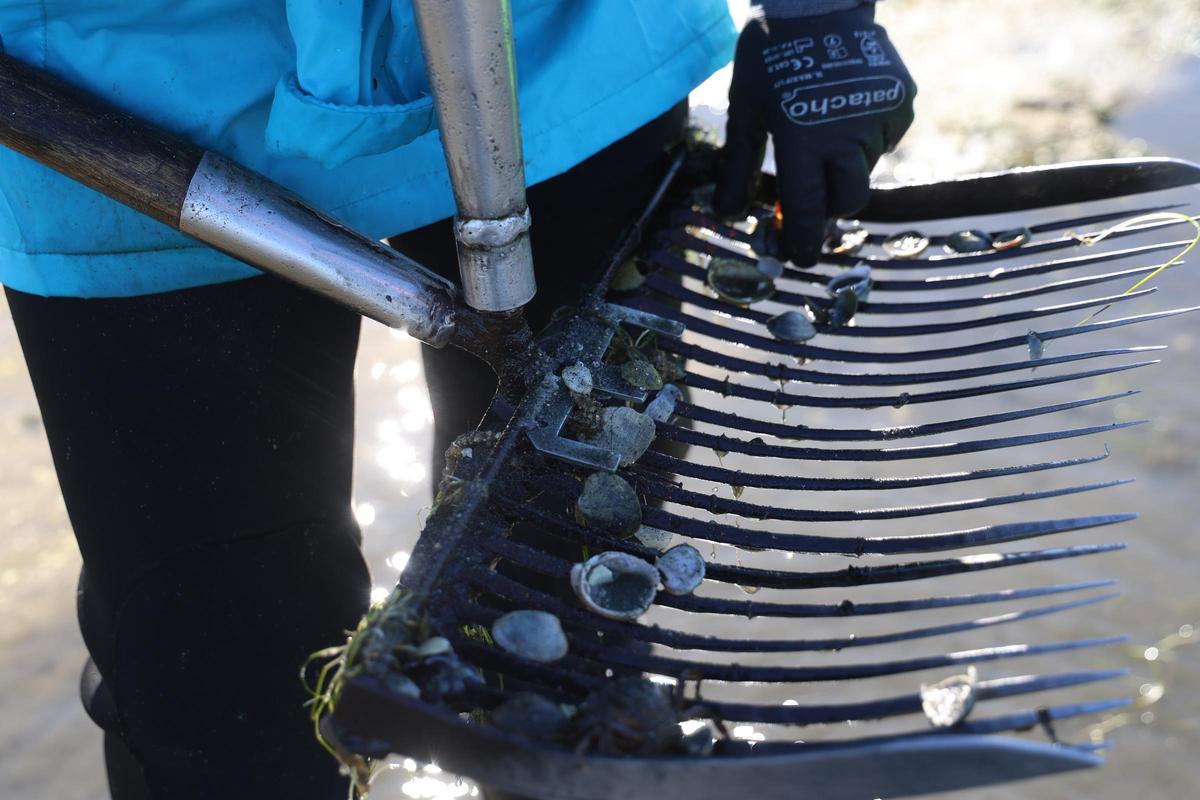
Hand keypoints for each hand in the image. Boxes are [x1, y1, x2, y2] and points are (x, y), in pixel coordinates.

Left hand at [713, 5, 915, 265]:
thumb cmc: (770, 55)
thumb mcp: (744, 109)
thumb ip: (739, 165)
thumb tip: (726, 214)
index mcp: (803, 138)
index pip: (807, 209)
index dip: (803, 239)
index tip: (802, 258)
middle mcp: (847, 134)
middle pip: (848, 200)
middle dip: (830, 204)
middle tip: (811, 189)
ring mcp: (880, 117)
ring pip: (866, 169)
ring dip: (846, 164)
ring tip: (824, 123)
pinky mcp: (902, 102)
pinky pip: (886, 140)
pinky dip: (867, 138)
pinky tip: (846, 107)